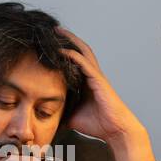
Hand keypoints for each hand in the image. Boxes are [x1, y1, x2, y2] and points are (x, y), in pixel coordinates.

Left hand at [55, 26, 146, 144]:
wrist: (115, 130)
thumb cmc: (98, 124)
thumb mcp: (73, 117)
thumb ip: (62, 113)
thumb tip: (46, 118)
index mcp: (87, 82)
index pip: (75, 60)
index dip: (64, 50)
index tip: (50, 44)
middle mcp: (92, 75)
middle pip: (79, 50)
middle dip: (67, 39)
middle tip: (53, 30)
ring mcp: (96, 76)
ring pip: (82, 52)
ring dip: (70, 40)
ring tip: (58, 32)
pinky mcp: (98, 80)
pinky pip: (84, 63)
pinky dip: (72, 55)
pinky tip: (61, 50)